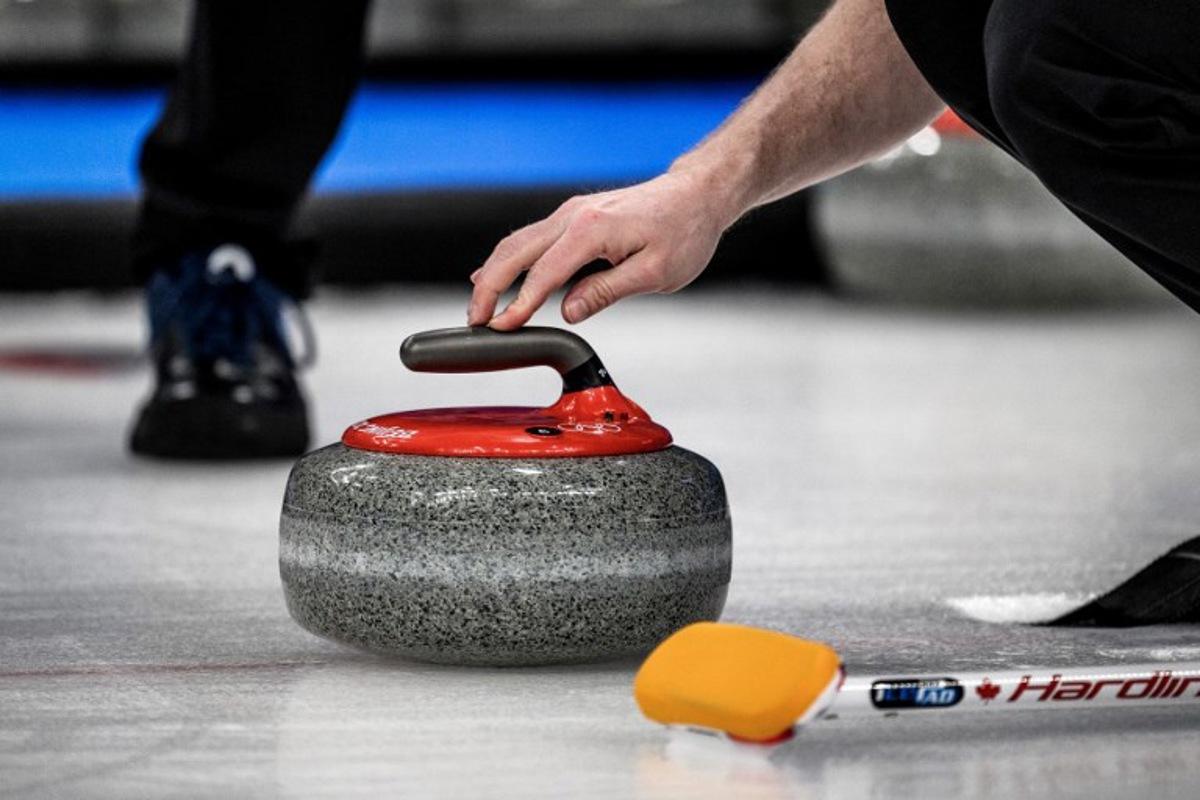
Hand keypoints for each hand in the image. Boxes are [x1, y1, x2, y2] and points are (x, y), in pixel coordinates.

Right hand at [467, 169, 735, 329]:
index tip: (500, 329)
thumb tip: (568, 311)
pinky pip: (531, 239)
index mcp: (592, 230)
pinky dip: (508, 260)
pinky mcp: (575, 217)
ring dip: (492, 274)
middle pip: (515, 252)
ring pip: (517, 243)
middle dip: (489, 288)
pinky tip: (491, 276)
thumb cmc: (685, 232)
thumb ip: (607, 291)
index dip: (518, 304)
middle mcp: (574, 216)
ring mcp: (571, 213)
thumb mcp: (655, 273)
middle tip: (474, 323)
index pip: (544, 274)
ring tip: (478, 308)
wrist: (697, 195)